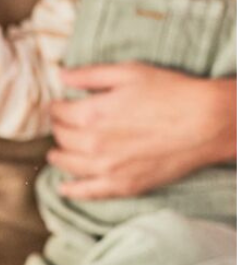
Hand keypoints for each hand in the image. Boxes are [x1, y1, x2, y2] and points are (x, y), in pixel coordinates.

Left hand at [49, 63, 235, 199]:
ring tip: (56, 152)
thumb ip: (90, 75)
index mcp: (92, 113)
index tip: (58, 106)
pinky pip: (87, 192)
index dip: (56, 107)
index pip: (59, 113)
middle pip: (62, 138)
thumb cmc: (171, 93)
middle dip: (58, 129)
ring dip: (58, 156)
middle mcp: (93, 143)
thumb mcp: (129, 73)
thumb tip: (61, 75)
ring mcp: (106, 168)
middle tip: (61, 125)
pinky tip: (63, 187)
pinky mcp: (122, 185)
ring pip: (68, 164)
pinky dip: (71, 190)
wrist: (207, 123)